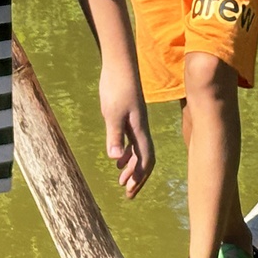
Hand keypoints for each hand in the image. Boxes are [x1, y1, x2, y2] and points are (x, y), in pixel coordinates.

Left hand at [98, 63, 153, 198]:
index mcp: (139, 130)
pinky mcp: (129, 116)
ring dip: (132, 166)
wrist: (120, 64)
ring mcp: (136, 122)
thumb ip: (114, 135)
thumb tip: (115, 159)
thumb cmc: (116, 87)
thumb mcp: (112, 113)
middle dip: (137, 176)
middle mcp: (141, 128)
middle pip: (144, 158)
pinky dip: (127, 152)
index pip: (145, 159)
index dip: (140, 177)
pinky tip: (118, 156)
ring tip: (121, 179)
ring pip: (138, 150)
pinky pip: (132, 140)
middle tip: (128, 193)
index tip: (130, 191)